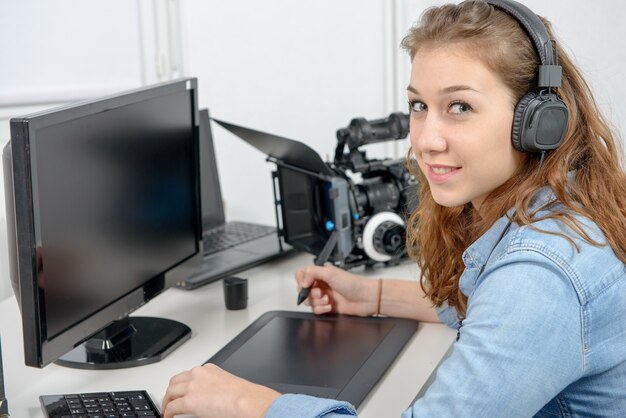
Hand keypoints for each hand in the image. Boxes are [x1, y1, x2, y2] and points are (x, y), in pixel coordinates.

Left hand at [162, 363, 280, 417]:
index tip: (182, 391)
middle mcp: (198, 374)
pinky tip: (168, 417)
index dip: (183, 385)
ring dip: (167, 401)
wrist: (247, 401)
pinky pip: (171, 407)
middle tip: (170, 400)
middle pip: (176, 381)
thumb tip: (211, 398)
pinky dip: (167, 412)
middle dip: (171, 391)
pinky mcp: (189, 401)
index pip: (189, 375)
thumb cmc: (244, 396)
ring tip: (167, 409)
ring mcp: (192, 386)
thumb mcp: (227, 385)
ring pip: (170, 392)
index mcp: (209, 369)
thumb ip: (215, 388)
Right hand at [295, 264, 378, 315]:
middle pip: (303, 290)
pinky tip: (330, 306)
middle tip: (320, 292)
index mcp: (320, 274)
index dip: (301, 281)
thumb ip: (312, 273)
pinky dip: (321, 309)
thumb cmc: (353, 284)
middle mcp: (321, 284)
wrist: (365, 298)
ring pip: (309, 302)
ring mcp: (323, 296)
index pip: (302, 275)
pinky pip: (316, 310)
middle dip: (310, 294)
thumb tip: (302, 282)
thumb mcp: (330, 272)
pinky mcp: (327, 307)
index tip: (307, 284)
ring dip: (317, 302)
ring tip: (328, 299)